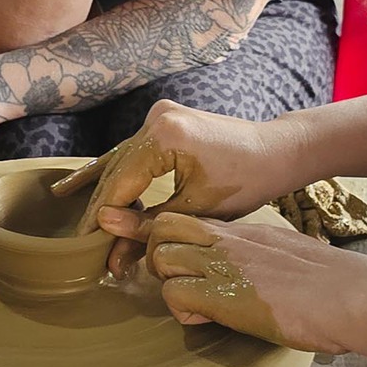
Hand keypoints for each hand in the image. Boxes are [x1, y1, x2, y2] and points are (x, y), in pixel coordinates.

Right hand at [54, 101, 307, 263]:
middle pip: (116, 172)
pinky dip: (128, 179)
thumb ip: (147, 228)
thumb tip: (108, 252)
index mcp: (164, 135)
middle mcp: (156, 118)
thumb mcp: (195, 211)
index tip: (88, 252)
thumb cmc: (246, 182)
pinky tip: (114, 202)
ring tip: (98, 234)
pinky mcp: (166, 120)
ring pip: (123, 163)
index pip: (119, 185)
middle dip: (105, 212)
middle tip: (90, 250)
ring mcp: (159, 114)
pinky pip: (136, 154)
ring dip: (114, 197)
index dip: (102, 221)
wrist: (277, 152)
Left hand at [100, 207, 366, 356]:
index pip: (186, 217)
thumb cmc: (331, 284)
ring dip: (167, 282)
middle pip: (161, 227)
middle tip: (177, 280)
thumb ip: (260, 256)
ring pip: (161, 258)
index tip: (134, 232)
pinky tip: (205, 319)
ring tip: (194, 301)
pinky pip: (176, 295)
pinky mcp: (225, 296)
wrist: (352, 295)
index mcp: (243, 231)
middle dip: (155, 253)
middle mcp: (228, 241)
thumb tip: (252, 272)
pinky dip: (181, 310)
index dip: (157, 228)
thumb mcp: (288, 256)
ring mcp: (225, 265)